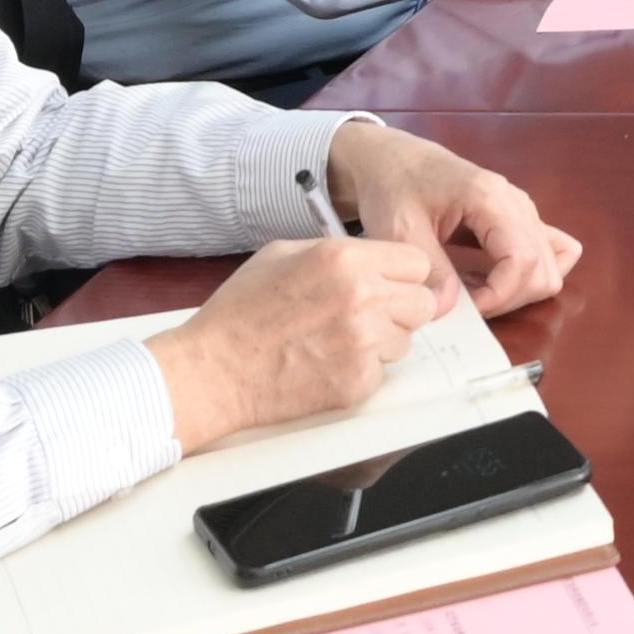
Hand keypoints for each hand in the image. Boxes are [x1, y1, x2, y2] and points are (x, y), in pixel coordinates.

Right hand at [150, 234, 449, 448]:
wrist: (211, 372)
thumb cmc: (239, 314)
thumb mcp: (282, 255)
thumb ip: (338, 252)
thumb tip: (374, 257)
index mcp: (345, 259)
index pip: (417, 263)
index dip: (402, 277)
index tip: (388, 286)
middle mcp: (361, 297)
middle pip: (422, 303)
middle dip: (400, 310)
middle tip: (365, 317)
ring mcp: (363, 342)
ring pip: (406, 340)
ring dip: (382, 342)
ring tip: (334, 342)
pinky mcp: (358, 381)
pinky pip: (382, 372)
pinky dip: (361, 371)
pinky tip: (325, 365)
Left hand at [326, 119, 581, 315]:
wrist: (396, 161)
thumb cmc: (395, 188)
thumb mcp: (399, 229)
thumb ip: (429, 268)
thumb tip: (450, 308)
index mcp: (490, 199)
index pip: (523, 259)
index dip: (500, 295)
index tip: (466, 309)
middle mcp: (518, 203)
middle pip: (544, 269)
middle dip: (509, 299)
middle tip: (468, 304)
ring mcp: (525, 211)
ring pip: (553, 266)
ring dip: (520, 291)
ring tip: (478, 291)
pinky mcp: (523, 219)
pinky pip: (554, 252)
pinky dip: (532, 276)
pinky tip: (495, 278)